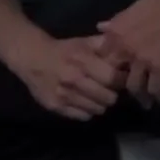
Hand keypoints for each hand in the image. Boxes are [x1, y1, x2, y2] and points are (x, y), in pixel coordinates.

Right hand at [10, 34, 126, 120]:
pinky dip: (86, 110)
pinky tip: (82, 101)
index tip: (119, 79)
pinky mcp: (56, 107)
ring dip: (99, 103)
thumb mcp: (84, 42)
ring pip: (98, 109)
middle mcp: (74, 79)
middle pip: (109, 98)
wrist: (31, 57)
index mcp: (83, 61)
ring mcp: (64, 95)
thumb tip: (128, 51)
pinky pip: (83, 116)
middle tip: (107, 89)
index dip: (121, 80)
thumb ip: (106, 45)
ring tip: (94, 95)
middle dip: (111, 94)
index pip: (114, 79)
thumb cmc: (63, 50)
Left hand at [96, 0, 159, 105]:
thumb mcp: (131, 10)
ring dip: (140, 97)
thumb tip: (100, 28)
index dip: (104, 68)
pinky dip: (158, 97)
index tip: (110, 74)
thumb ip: (115, 23)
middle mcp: (124, 50)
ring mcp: (142, 61)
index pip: (101, 58)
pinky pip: (156, 89)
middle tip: (125, 93)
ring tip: (145, 102)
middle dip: (118, 87)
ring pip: (134, 87)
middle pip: (114, 76)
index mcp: (115, 34)